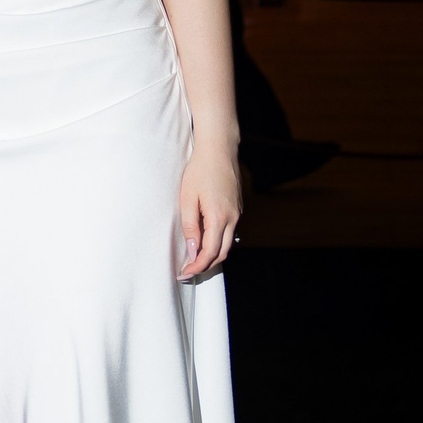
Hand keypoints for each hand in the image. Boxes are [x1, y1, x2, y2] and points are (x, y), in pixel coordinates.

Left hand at [177, 141, 240, 279]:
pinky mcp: (238, 208)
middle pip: (222, 253)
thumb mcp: (188, 199)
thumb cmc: (199, 171)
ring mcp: (238, 213)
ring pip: (228, 243)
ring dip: (213, 254)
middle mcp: (233, 218)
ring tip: (194, 258)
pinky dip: (219, 241)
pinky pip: (230, 232)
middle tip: (188, 271)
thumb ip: (191, 227)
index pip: (210, 253)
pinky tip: (205, 240)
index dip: (197, 266)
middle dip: (206, 265)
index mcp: (219, 217)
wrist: (219, 149)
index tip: (184, 273)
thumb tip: (193, 252)